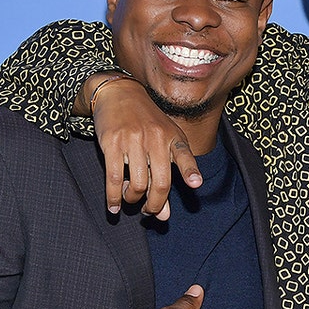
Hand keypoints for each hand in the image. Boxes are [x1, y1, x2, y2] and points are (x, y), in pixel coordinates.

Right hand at [80, 73, 201, 219]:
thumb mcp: (162, 141)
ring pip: (137, 184)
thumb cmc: (146, 121)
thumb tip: (164, 215)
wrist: (119, 93)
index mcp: (172, 137)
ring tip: (130, 198)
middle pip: (160, 182)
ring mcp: (134, 140)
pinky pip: (114, 178)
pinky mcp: (112, 142)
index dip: (190, 171)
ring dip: (133, 199)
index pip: (184, 155)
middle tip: (149, 211)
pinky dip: (113, 197)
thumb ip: (165, 175)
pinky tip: (114, 207)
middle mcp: (156, 138)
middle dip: (155, 204)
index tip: (195, 183)